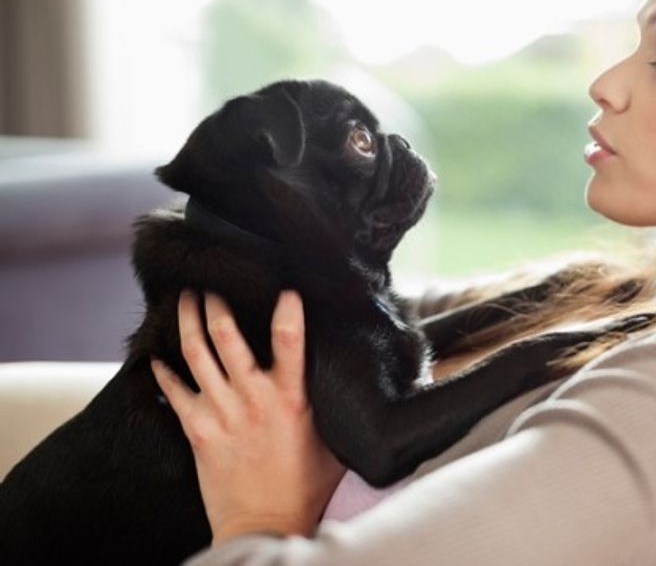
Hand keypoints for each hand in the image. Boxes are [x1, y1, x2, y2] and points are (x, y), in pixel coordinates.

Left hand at [151, 289, 347, 544]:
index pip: (291, 340)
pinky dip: (162, 369)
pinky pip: (172, 389)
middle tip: (209, 285)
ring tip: (185, 301)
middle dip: (215, 303)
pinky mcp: (197, 429)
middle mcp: (253, 397)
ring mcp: (221, 412)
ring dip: (188, 322)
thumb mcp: (331, 440)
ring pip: (196, 353)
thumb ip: (329, 406)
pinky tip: (157, 355)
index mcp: (292, 398)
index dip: (287, 309)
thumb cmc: (304, 486)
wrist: (263, 524)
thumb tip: (343, 380)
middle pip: (226, 335)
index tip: (285, 288)